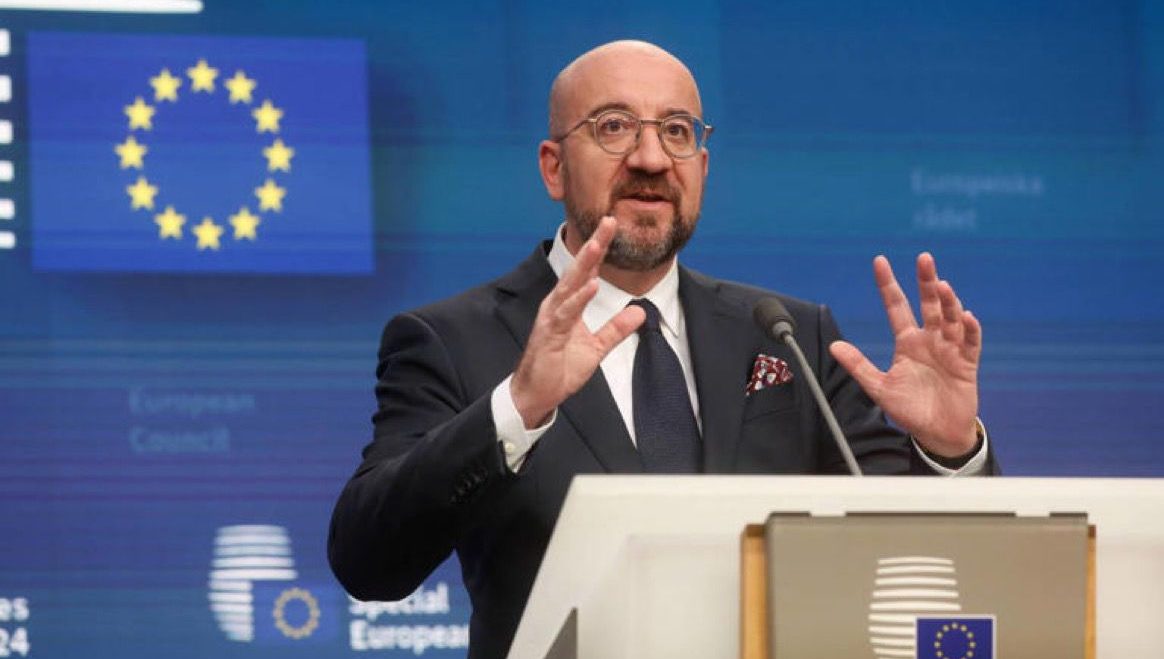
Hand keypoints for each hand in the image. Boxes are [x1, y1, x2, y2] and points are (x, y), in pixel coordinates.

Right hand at [510, 216, 645, 427]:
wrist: (536, 394)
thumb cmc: (559, 368)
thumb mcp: (596, 348)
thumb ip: (616, 329)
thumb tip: (640, 312)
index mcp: (568, 305)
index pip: (587, 271)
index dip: (600, 249)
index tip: (613, 226)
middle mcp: (557, 304)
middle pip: (578, 269)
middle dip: (593, 244)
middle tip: (608, 221)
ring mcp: (551, 318)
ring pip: (570, 285)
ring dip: (584, 264)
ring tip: (598, 244)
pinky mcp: (548, 334)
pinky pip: (565, 313)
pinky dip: (578, 298)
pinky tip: (591, 285)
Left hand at [829, 253, 981, 456]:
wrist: (937, 434)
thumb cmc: (910, 409)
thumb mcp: (879, 387)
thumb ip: (859, 366)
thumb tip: (834, 347)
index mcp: (907, 342)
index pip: (897, 307)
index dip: (888, 285)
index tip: (880, 261)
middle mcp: (929, 340)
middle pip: (928, 304)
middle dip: (927, 281)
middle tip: (924, 258)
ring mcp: (950, 349)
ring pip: (950, 318)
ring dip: (948, 302)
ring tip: (943, 287)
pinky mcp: (967, 363)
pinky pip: (971, 342)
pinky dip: (970, 329)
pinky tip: (967, 317)